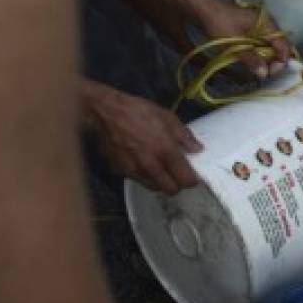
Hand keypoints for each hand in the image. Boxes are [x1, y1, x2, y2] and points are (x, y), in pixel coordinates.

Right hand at [84, 84, 202, 194]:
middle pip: (170, 190)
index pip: (185, 179)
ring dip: (161, 183)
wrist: (105, 113)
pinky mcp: (120, 171)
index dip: (192, 180)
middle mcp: (151, 165)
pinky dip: (144, 176)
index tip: (192, 176)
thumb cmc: (138, 111)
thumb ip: (184, 136)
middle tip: (178, 175)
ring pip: (154, 187)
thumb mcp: (167, 117)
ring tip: (162, 169)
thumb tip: (197, 150)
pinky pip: (138, 180)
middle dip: (177, 185)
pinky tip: (144, 164)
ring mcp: (134, 170)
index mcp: (166, 151)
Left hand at [195, 0, 291, 80]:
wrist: (203, 9)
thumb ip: (250, 58)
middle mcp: (267, 25)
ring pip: (270, 47)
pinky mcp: (252, 30)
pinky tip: (251, 62)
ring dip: (265, 59)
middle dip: (273, 62)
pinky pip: (261, 45)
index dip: (281, 61)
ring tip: (257, 70)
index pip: (284, 45)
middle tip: (262, 74)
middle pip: (279, 47)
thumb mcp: (234, 43)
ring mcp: (260, 27)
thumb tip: (264, 73)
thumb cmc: (219, 22)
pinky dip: (258, 54)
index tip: (270, 73)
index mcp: (267, 25)